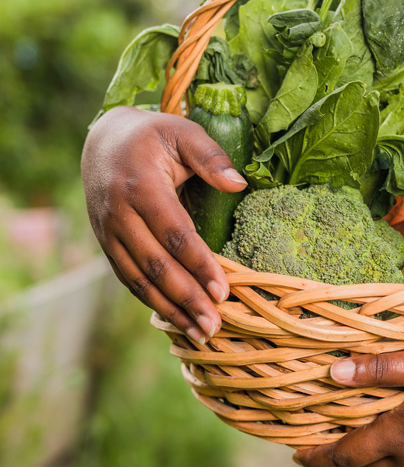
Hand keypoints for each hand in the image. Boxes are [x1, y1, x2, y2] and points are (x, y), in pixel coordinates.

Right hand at [82, 106, 246, 343]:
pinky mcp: (107, 244)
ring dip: (170, 310)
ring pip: (139, 279)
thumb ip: (211, 156)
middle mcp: (119, 214)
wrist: (102, 140)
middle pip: (156, 265)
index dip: (199, 265)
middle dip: (187, 299)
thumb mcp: (183, 132)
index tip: (224, 291)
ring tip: (200, 334)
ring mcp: (108, 232)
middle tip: (215, 325)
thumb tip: (239, 184)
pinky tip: (176, 320)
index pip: (174, 234)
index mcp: (140, 186)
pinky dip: (151, 302)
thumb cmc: (152, 135)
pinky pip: (128, 279)